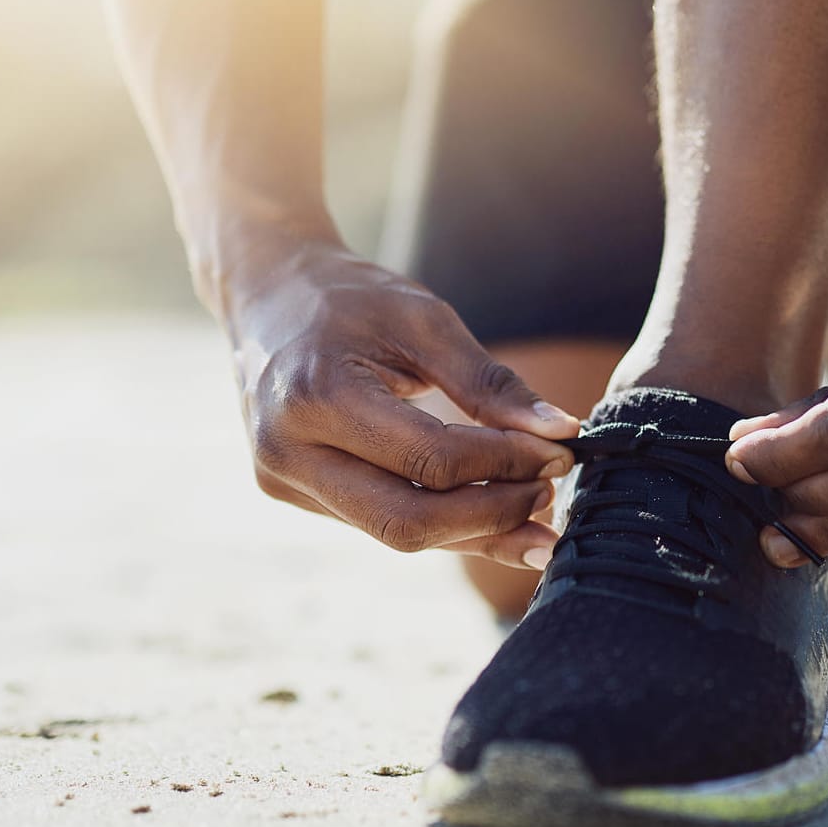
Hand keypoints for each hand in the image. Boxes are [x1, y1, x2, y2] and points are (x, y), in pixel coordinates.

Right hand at [221, 230, 579, 567]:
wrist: (265, 293)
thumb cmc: (349, 298)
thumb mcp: (424, 320)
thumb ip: (490, 381)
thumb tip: (562, 433)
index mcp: (316, 396)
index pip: (431, 460)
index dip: (505, 464)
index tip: (559, 451)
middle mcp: (287, 451)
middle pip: (409, 521)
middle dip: (492, 515)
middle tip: (549, 492)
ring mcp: (283, 481)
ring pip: (396, 533)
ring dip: (474, 531)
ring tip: (536, 513)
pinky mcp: (293, 493)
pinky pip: (381, 522)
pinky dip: (442, 524)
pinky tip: (492, 517)